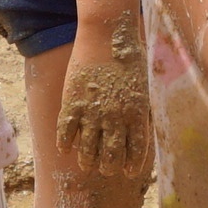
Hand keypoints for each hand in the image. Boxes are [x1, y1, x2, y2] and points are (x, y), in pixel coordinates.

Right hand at [53, 18, 154, 176]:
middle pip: (111, 154)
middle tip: (106, 170)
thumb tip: (137, 127)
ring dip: (88, 160)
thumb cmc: (129, 55)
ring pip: (88, 149)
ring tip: (86, 164)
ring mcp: (92, 111)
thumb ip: (138, 108)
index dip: (132, 164)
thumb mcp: (141, 85)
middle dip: (109, 166)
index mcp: (136, 113)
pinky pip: (67, 131)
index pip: (136, 150)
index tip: (129, 172)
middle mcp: (115, 117)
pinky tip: (65, 149)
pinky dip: (65, 143)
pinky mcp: (72, 102)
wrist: (107, 35)